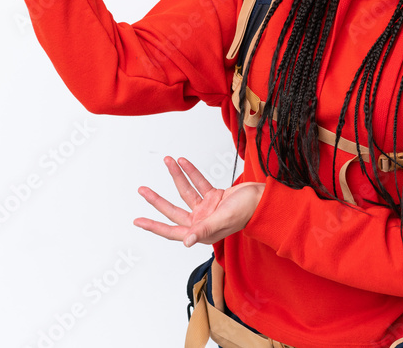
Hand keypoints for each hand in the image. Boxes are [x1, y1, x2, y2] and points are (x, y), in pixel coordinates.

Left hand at [134, 156, 264, 247]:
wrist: (264, 200)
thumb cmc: (248, 212)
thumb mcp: (223, 220)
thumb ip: (204, 230)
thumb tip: (186, 241)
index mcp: (201, 233)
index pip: (172, 231)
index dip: (154, 226)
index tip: (138, 221)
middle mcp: (202, 222)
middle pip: (173, 210)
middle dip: (157, 200)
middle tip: (142, 190)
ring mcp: (208, 209)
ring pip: (186, 192)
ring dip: (177, 176)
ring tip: (167, 161)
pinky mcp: (215, 197)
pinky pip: (199, 183)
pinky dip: (192, 173)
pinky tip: (183, 162)